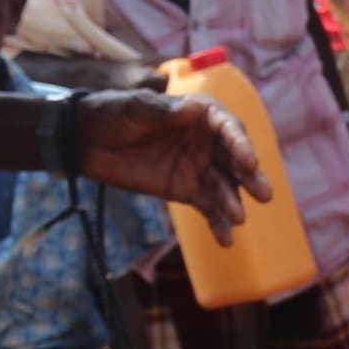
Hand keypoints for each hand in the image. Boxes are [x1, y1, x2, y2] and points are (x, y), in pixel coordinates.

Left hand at [78, 90, 265, 237]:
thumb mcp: (134, 107)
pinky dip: (218, 223)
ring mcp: (199, 168)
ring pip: (225, 187)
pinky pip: (208, 208)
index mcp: (199, 114)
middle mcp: (206, 141)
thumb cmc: (112, 113)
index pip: (228, 128)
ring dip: (233, 203)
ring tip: (237, 219)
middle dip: (250, 177)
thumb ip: (161, 111)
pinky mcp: (187, 191)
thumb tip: (194, 110)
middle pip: (235, 160)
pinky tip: (225, 240)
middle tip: (262, 194)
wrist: (86, 140)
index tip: (248, 161)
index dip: (240, 144)